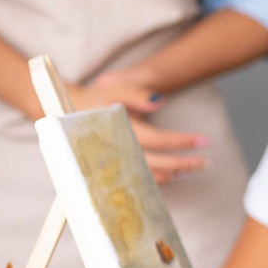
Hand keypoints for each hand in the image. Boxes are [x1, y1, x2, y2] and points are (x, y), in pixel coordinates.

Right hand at [67, 72, 205, 182]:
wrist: (62, 114)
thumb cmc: (93, 99)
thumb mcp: (114, 89)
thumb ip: (137, 93)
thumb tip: (161, 101)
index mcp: (119, 130)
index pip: (157, 140)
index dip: (182, 142)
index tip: (204, 141)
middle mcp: (116, 149)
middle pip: (156, 163)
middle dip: (182, 164)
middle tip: (205, 162)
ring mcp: (113, 161)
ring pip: (146, 174)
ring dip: (171, 173)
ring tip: (190, 169)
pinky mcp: (111, 167)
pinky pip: (136, 178)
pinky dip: (155, 178)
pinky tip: (170, 175)